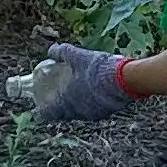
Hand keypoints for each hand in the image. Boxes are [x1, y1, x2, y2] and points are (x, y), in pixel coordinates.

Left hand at [9, 42, 134, 124]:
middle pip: (62, 114)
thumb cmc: (97, 69)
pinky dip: (90, 104)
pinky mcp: (104, 114)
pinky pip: (92, 111)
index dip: (42, 110)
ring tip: (80, 90)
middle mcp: (76, 112)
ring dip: (76, 104)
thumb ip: (62, 53)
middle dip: (60, 105)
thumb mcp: (77, 56)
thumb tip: (51, 50)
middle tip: (61, 94)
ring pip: (78, 113)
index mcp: (66, 101)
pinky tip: (95, 92)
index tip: (41, 103)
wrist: (124, 80)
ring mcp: (91, 115)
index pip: (47, 114)